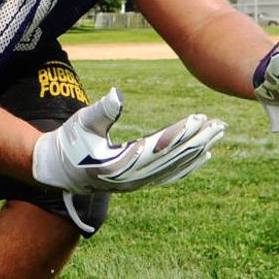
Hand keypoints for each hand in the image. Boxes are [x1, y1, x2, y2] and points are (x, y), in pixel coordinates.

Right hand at [32, 87, 225, 193]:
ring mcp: (138, 183)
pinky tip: (204, 154)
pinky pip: (170, 175)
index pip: (159, 148)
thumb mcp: (81, 124)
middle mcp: (133, 178)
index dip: (180, 133)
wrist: (58, 171)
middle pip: (173, 158)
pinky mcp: (139, 182)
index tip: (200, 119)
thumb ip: (100, 111)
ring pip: (176, 167)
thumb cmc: (68, 143)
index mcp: (120, 164)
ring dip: (198, 150)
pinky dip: (188, 165)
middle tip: (220, 124)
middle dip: (198, 139)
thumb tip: (117, 95)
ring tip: (217, 133)